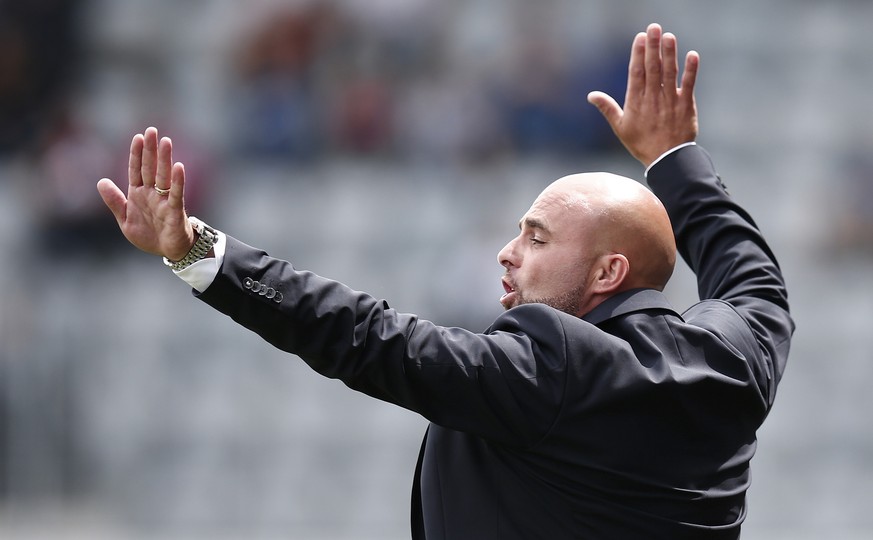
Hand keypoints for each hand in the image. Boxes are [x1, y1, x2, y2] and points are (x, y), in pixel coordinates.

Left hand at [96, 127, 194, 260]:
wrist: (167, 251)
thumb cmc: (149, 234)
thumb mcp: (125, 220)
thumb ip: (114, 201)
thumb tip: (101, 181)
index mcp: (138, 194)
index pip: (136, 169)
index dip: (136, 154)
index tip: (138, 137)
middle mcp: (152, 193)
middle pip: (150, 168)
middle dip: (150, 149)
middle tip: (152, 130)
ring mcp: (164, 201)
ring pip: (163, 176)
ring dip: (164, 159)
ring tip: (166, 142)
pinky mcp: (175, 211)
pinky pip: (176, 194)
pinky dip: (178, 181)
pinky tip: (178, 167)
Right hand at [588, 23, 698, 166]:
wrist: (666, 159)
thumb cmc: (641, 143)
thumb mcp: (620, 127)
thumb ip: (607, 108)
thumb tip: (591, 95)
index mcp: (636, 102)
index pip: (636, 72)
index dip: (638, 54)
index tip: (640, 38)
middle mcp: (653, 98)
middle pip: (653, 68)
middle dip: (653, 46)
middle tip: (653, 28)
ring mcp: (670, 101)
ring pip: (669, 72)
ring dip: (670, 53)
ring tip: (669, 36)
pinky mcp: (686, 105)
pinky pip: (689, 84)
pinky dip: (691, 70)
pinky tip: (692, 55)